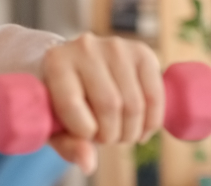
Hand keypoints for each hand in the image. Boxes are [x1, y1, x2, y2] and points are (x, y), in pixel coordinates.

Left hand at [42, 34, 164, 173]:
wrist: (74, 65)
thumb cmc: (60, 99)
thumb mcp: (55, 123)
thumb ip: (68, 144)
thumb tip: (89, 164)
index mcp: (56, 62)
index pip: (72, 106)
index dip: (83, 131)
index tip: (85, 134)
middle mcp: (85, 47)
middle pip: (109, 106)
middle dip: (111, 135)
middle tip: (106, 138)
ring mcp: (116, 47)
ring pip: (134, 105)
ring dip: (130, 131)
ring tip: (120, 132)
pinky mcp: (142, 52)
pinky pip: (155, 96)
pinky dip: (152, 122)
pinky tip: (141, 130)